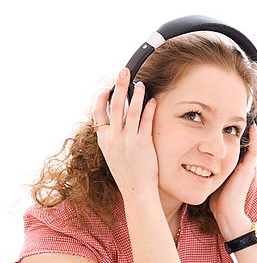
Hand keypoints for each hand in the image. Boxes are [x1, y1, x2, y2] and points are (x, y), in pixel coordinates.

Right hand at [92, 67, 158, 197]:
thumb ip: (111, 139)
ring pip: (131, 110)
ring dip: (136, 94)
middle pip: (115, 105)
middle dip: (119, 85)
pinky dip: (149, 108)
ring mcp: (128, 141)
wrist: (136, 192)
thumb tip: (113, 124)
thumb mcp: (113, 156)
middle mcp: (114, 139)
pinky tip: (152, 100)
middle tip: (124, 71)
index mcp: (104, 140)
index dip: (102, 97)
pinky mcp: (143, 144)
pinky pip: (146, 121)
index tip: (108, 88)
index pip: (98, 112)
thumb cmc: (127, 175)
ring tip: (141, 83)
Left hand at [208, 122, 256, 226]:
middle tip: (235, 116)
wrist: (226, 213)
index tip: (223, 124)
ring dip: (248, 132)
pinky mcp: (248, 169)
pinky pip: (254, 150)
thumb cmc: (216, 202)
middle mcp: (242, 166)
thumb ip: (206, 172)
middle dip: (238, 131)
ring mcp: (247, 167)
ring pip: (250, 145)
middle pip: (242, 144)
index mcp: (233, 169)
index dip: (230, 136)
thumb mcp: (210, 182)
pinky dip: (255, 138)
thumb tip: (192, 165)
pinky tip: (253, 127)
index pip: (233, 148)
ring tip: (244, 117)